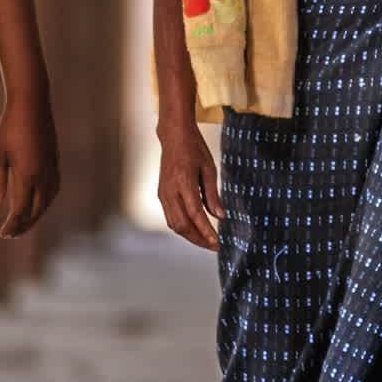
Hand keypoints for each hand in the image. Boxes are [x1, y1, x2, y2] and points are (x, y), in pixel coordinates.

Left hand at [0, 85, 58, 237]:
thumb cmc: (10, 128)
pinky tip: (39, 202)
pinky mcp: (55, 160)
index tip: (3, 235)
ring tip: (24, 223)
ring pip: (47, 201)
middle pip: (36, 210)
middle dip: (24, 225)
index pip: (20, 210)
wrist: (32, 104)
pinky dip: (46, 201)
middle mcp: (43, 175)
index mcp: (27, 175)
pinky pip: (53, 189)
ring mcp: (52, 168)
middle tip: (11, 234)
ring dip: (36, 215)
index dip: (12, 225)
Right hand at [155, 114, 221, 250]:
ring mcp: (163, 193)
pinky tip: (194, 228)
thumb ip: (213, 195)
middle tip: (214, 245)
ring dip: (190, 235)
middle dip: (198, 239)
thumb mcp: (209, 169)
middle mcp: (170, 191)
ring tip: (206, 240)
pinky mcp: (161, 194)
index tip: (216, 242)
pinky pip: (170, 217)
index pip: (195, 214)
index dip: (206, 231)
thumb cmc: (193, 148)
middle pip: (182, 224)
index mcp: (184, 182)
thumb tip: (220, 216)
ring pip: (174, 224)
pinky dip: (182, 226)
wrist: (174, 136)